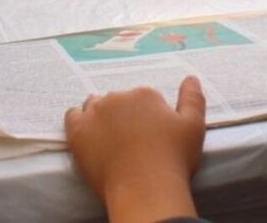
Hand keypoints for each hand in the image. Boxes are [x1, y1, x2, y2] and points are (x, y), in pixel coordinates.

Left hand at [65, 77, 205, 221]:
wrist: (145, 189)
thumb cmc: (173, 159)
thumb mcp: (194, 126)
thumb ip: (193, 98)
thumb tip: (190, 77)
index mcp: (144, 94)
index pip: (143, 99)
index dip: (147, 118)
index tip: (150, 135)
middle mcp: (117, 97)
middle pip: (118, 101)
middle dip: (124, 116)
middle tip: (131, 142)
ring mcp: (94, 113)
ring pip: (94, 106)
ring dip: (100, 116)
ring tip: (109, 138)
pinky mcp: (77, 131)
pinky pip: (72, 116)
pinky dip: (78, 121)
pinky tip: (86, 133)